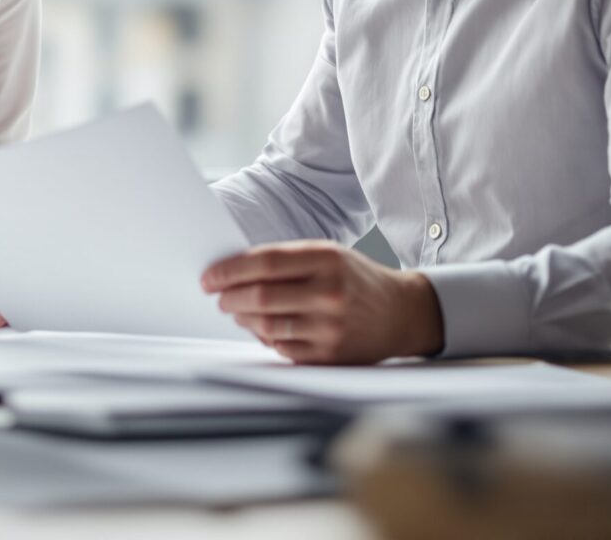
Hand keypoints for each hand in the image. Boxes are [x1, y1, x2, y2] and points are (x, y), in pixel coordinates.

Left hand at [201, 241, 442, 364]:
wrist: (401, 313)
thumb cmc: (355, 280)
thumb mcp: (329, 255)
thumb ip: (287, 260)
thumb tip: (234, 271)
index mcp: (327, 260)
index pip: (265, 262)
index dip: (230, 270)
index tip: (209, 277)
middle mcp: (330, 293)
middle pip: (261, 297)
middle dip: (230, 298)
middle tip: (219, 297)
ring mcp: (331, 327)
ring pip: (267, 325)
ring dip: (243, 319)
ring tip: (237, 312)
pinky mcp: (331, 355)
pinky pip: (282, 348)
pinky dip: (264, 338)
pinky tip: (262, 329)